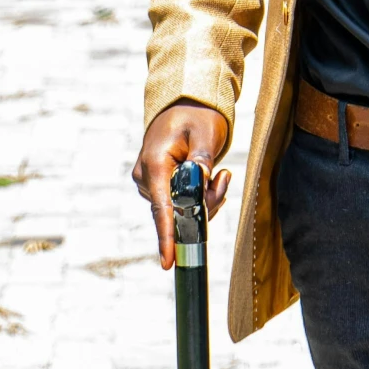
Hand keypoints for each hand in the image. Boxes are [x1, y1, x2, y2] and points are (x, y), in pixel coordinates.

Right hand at [134, 102, 230, 268]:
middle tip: (223, 177)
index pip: (161, 206)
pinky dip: (198, 198)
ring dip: (204, 200)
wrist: (184, 107)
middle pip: (177, 212)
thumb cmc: (196, 117)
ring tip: (217, 174)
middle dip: (205, 204)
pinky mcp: (156, 188)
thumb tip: (202, 182)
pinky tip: (209, 179)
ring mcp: (149, 184)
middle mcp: (146, 177)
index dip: (167, 235)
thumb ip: (202, 158)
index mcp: (155, 162)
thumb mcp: (205, 132)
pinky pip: (179, 205)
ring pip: (180, 211)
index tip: (169, 261)